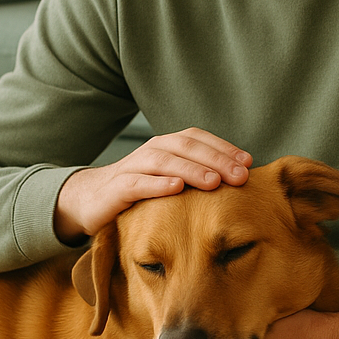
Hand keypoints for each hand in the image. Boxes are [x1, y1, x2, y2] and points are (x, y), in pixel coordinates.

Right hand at [54, 127, 250, 242]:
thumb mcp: (170, 179)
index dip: (224, 148)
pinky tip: (176, 189)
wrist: (89, 200)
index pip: (198, 138)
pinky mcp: (116, 189)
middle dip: (216, 159)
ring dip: (191, 170)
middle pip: (186, 147)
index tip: (249, 162)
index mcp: (166, 146)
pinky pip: (137, 183)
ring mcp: (132, 167)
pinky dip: (157, 184)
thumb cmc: (139, 190)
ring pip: (164, 161)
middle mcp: (151, 150)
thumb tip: (237, 178)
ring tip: (214, 182)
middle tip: (240, 175)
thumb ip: (196, 175)